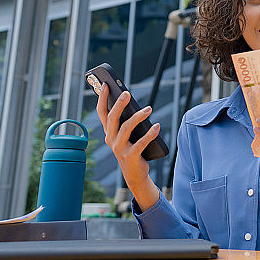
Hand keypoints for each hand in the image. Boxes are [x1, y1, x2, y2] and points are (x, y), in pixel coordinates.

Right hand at [95, 84, 159, 210]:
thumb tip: (133, 103)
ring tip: (148, 109)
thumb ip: (127, 121)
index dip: (102, 98)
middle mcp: (111, 139)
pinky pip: (140, 143)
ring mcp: (120, 149)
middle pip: (112, 118)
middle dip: (118, 104)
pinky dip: (150, 134)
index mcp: (109, 132)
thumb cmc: (132, 149)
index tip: (106, 85)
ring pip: (126, 129)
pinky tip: (157, 126)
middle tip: (127, 93)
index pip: (102, 113)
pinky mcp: (131, 156)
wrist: (134, 174)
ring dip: (138, 117)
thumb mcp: (127, 134)